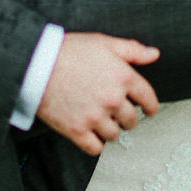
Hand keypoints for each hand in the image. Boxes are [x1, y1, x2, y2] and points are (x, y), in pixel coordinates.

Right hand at [36, 33, 160, 154]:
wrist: (36, 65)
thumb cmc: (68, 51)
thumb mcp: (103, 42)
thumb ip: (132, 50)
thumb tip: (154, 54)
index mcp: (123, 77)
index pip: (148, 98)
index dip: (151, 106)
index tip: (150, 111)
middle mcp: (113, 99)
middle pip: (132, 120)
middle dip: (129, 118)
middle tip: (121, 116)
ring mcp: (95, 117)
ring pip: (114, 135)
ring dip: (111, 130)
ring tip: (103, 123)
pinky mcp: (77, 130)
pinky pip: (95, 148)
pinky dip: (95, 144)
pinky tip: (91, 135)